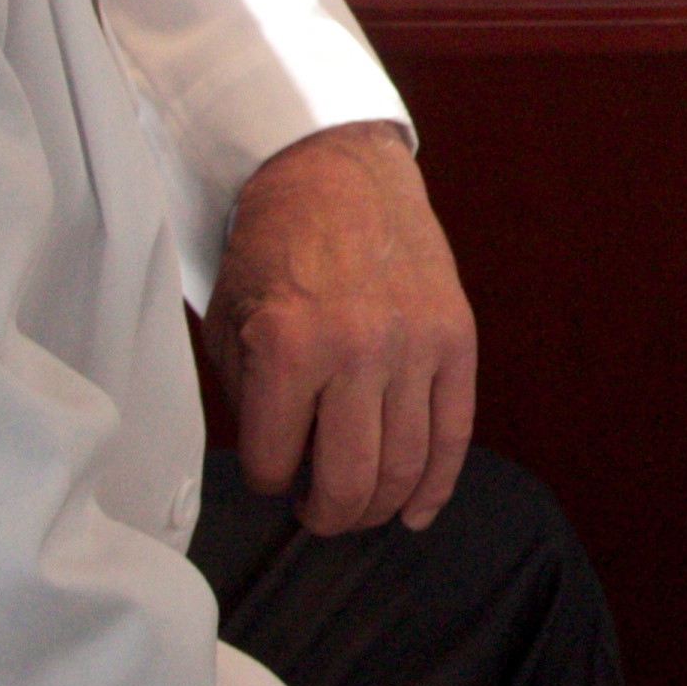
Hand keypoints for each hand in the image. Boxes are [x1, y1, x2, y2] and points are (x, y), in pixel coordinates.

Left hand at [207, 121, 475, 532]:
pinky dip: (437, 485)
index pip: (273, 462)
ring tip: (358, 507)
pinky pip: (453, 432)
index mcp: (288, 344)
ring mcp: (413, 344)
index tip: (270, 470)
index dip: (265, 478)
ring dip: (378, 507)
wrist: (335, 171)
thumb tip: (282, 470)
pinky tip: (416, 513)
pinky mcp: (455, 338)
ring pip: (403, 466)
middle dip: (327, 514)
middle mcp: (355, 348)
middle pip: (348, 480)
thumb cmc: (275, 247)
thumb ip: (250, 398)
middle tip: (315, 514)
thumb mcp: (232, 319)